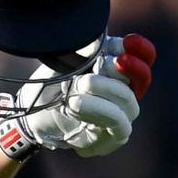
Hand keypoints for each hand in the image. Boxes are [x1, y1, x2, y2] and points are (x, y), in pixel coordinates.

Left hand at [0, 34, 154, 158]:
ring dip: (103, 89)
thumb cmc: (51, 88)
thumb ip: (89, 51)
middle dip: (121, 69)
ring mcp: (122, 116)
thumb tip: (108, 40)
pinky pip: (117, 121)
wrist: (32, 116)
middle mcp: (126, 93)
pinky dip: (96, 109)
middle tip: (100, 63)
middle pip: (140, 78)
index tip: (128, 42)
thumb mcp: (66, 63)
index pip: (144, 58)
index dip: (141, 50)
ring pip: (127, 99)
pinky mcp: (113, 137)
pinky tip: (75, 103)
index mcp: (119, 72)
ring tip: (77, 86)